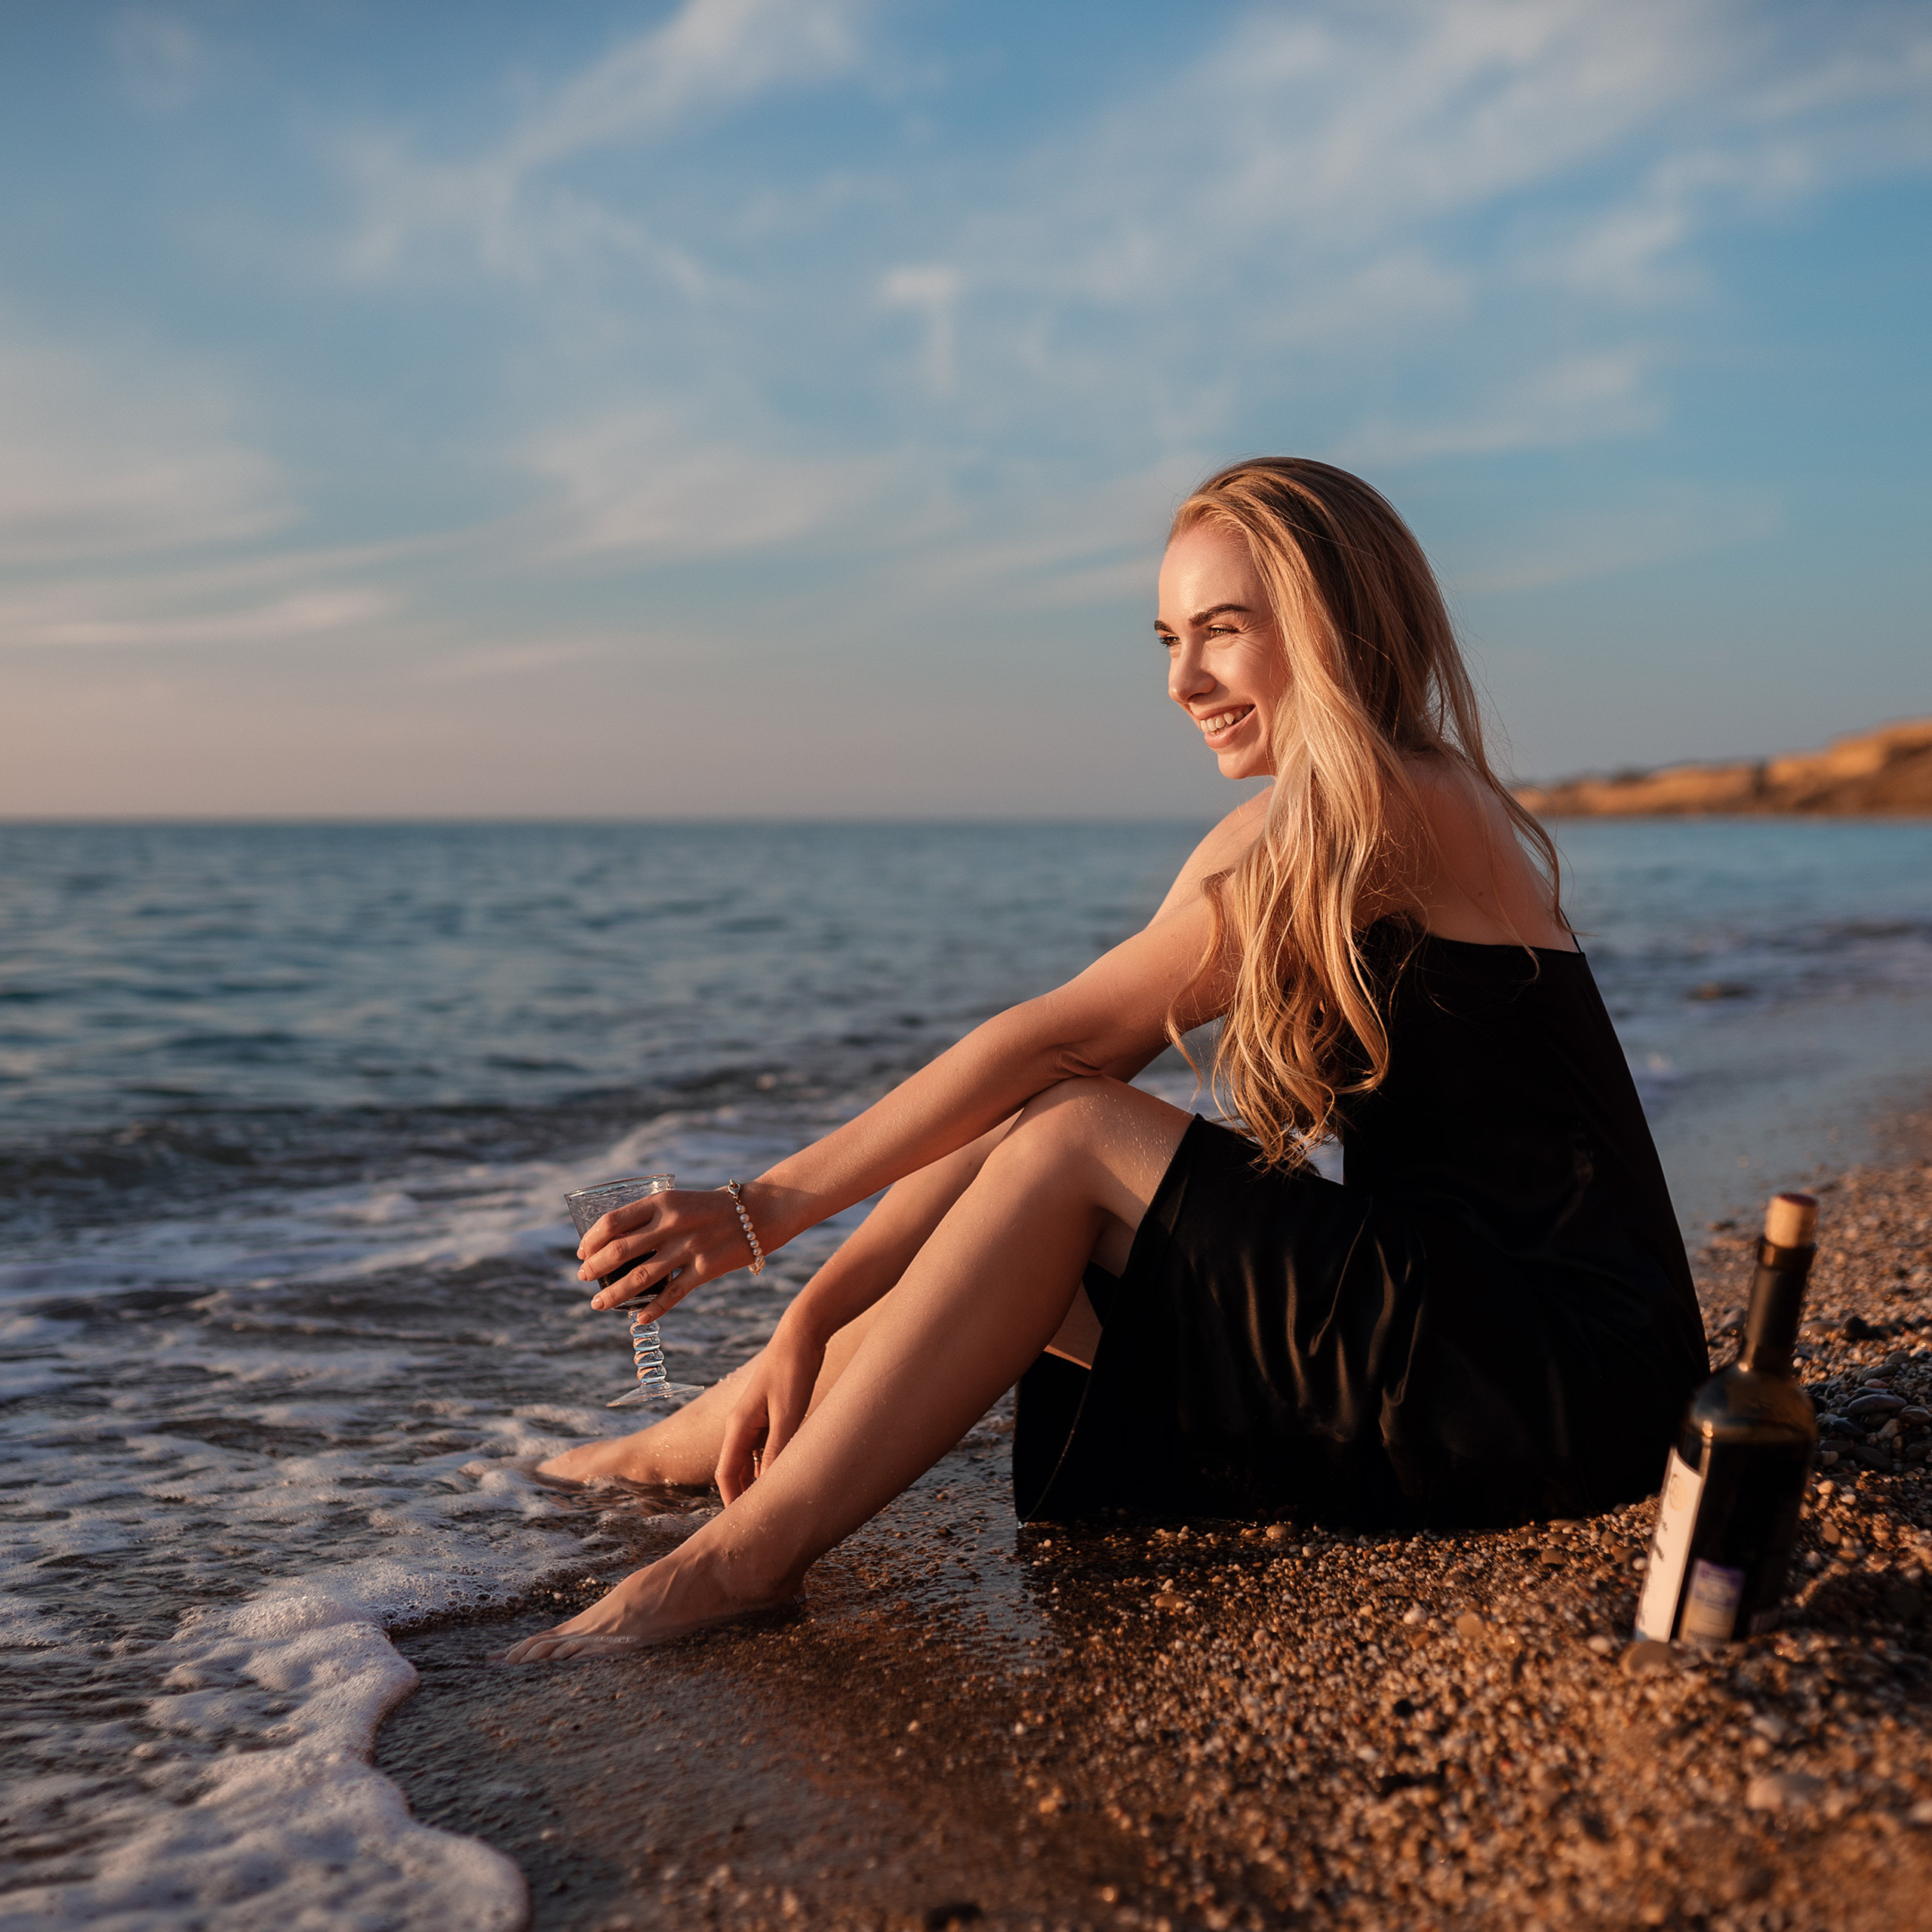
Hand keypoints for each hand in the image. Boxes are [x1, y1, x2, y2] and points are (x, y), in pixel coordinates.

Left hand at [575, 1182, 777, 1315]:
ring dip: (614, 1294)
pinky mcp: (706, 1269)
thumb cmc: (713, 1206)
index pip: (613, 1221)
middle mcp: (672, 1224)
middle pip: (620, 1251)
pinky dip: (653, 1309)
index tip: (582, 1252)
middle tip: (582, 1278)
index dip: (591, 1240)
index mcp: (662, 1202)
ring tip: (598, 1303)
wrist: (760, 1211)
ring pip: (641, 1277)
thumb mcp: (679, 1201)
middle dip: (595, 1269)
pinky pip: (673, 1294)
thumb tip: (615, 1243)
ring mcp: (689, 1248)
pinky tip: (637, 1318)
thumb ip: (651, 1218)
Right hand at [714, 1324, 825, 1504]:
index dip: (732, 1501)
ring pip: (751, 1460)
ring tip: (774, 1505)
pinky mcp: (772, 1414)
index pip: (725, 1473)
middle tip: (760, 1522)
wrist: (802, 1334)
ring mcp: (756, 1420)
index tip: (741, 1525)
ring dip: (759, 1481)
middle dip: (743, 1495)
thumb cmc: (793, 1370)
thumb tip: (769, 1486)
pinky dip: (771, 1465)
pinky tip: (786, 1476)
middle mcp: (741, 1425)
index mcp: (738, 1425)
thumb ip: (778, 1448)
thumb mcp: (789, 1413)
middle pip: (735, 1470)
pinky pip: (765, 1448)